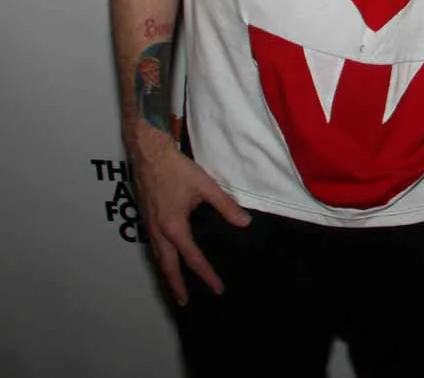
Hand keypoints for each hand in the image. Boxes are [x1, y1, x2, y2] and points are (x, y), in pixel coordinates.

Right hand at [130, 126, 250, 304]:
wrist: (148, 154)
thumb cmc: (176, 169)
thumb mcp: (205, 186)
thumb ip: (225, 206)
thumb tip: (244, 222)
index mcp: (174, 227)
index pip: (193, 258)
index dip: (206, 275)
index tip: (217, 288)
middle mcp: (158, 232)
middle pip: (168, 267)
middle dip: (177, 286)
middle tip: (185, 302)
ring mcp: (148, 226)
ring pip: (157, 258)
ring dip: (167, 274)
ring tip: (175, 287)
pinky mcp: (145, 219)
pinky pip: (153, 247)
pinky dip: (160, 259)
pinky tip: (166, 257)